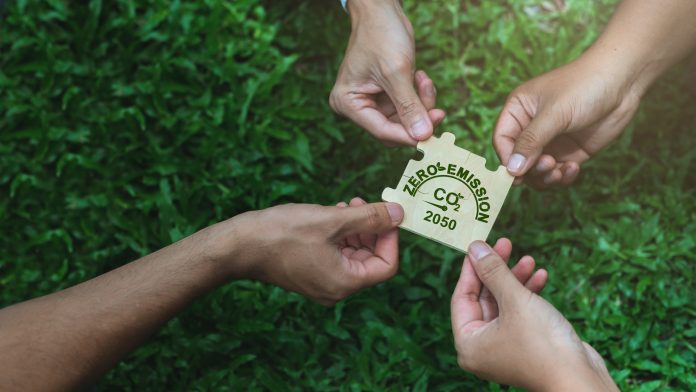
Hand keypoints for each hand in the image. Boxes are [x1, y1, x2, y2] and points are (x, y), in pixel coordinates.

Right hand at [227, 197, 402, 305]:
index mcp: (345, 283)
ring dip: (356, 229)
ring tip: (347, 205)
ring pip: (353, 255)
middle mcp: (336, 289)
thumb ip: (370, 218)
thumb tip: (399, 213)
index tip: (386, 214)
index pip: (387, 265)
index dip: (391, 237)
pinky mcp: (310, 273)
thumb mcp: (332, 220)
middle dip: (372, 230)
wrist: (240, 245)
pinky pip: (335, 255)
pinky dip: (340, 235)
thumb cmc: (282, 234)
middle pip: (370, 260)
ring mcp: (322, 282)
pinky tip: (334, 213)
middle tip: (365, 203)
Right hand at [330, 0, 444, 145]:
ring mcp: (371, 101)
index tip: (431, 136)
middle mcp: (357, 106)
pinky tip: (420, 76)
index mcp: (348, 103)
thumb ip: (409, 107)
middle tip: (439, 111)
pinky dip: (419, 96)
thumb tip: (423, 136)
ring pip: (404, 119)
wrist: (382, 11)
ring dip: (421, 103)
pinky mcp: (385, 95)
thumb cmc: (381, 35)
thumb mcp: (397, 72)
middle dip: (417, 118)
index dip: (408, 135)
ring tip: (425, 80)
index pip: (381, 131)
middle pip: (394, 128)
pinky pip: (407, 106)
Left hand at [451, 239, 617, 390]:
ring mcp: (504, 348)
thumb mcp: (514, 299)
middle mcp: (482, 348)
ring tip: (530, 259)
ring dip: (517, 280)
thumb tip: (475, 247)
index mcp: (468, 343)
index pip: (462, 297)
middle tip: (506, 243)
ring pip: (505, 304)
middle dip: (498, 271)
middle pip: (484, 299)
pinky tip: (542, 276)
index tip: (480, 244)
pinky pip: (520, 314)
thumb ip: (493, 271)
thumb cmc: (542, 343)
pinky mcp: (526, 346)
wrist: (580, 379)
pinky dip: (529, 295)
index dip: (471, 268)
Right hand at [493, 55, 641, 187]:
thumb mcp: (554, 113)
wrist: (624, 80)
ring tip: (560, 171)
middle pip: (518, 160)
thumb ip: (531, 142)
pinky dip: (563, 176)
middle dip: (531, 169)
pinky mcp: (570, 151)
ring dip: (546, 177)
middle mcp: (531, 127)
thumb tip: (511, 170)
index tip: (518, 173)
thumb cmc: (584, 86)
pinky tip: (574, 168)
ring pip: (536, 171)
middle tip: (549, 165)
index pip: (502, 140)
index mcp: (519, 110)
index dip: (507, 159)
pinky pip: (558, 172)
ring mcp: (551, 141)